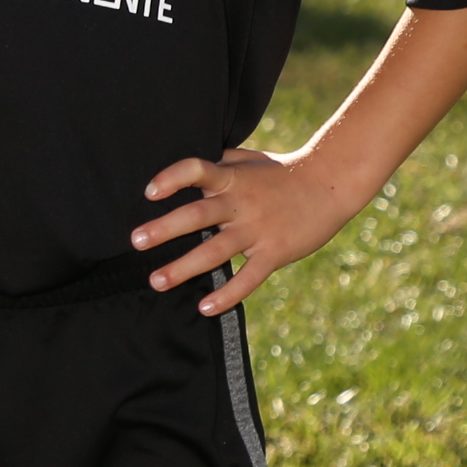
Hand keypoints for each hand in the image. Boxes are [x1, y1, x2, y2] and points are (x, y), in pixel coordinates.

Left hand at [132, 143, 370, 311]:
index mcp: (231, 178)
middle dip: (164, 229)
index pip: (195, 170)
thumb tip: (190, 166)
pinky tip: (204, 307)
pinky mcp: (274, 253)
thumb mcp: (251, 159)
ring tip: (156, 281)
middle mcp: (240, 203)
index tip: (148, 192)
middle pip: (196, 215)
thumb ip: (221, 161)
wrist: (331, 184)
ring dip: (183, 268)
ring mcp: (257, 230)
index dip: (171, 178)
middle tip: (136, 242)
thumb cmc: (284, 171)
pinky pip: (248, 278)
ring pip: (215, 251)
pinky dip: (226, 295)